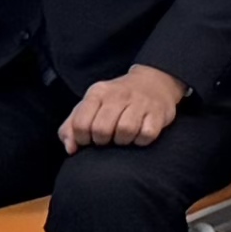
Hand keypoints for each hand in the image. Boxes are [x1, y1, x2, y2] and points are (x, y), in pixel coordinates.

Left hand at [58, 66, 184, 153]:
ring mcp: (140, 102)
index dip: (82, 139)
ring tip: (123, 137)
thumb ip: (71, 126)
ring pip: (125, 131)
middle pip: (102, 129)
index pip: (80, 123)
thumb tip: (71, 149)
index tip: (89, 139)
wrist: (154, 82)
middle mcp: (118, 95)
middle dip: (102, 141)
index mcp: (98, 93)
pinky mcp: (159, 112)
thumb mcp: (90, 105)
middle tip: (107, 138)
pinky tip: (139, 135)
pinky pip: (147, 134)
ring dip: (123, 141)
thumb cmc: (116, 101)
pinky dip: (141, 140)